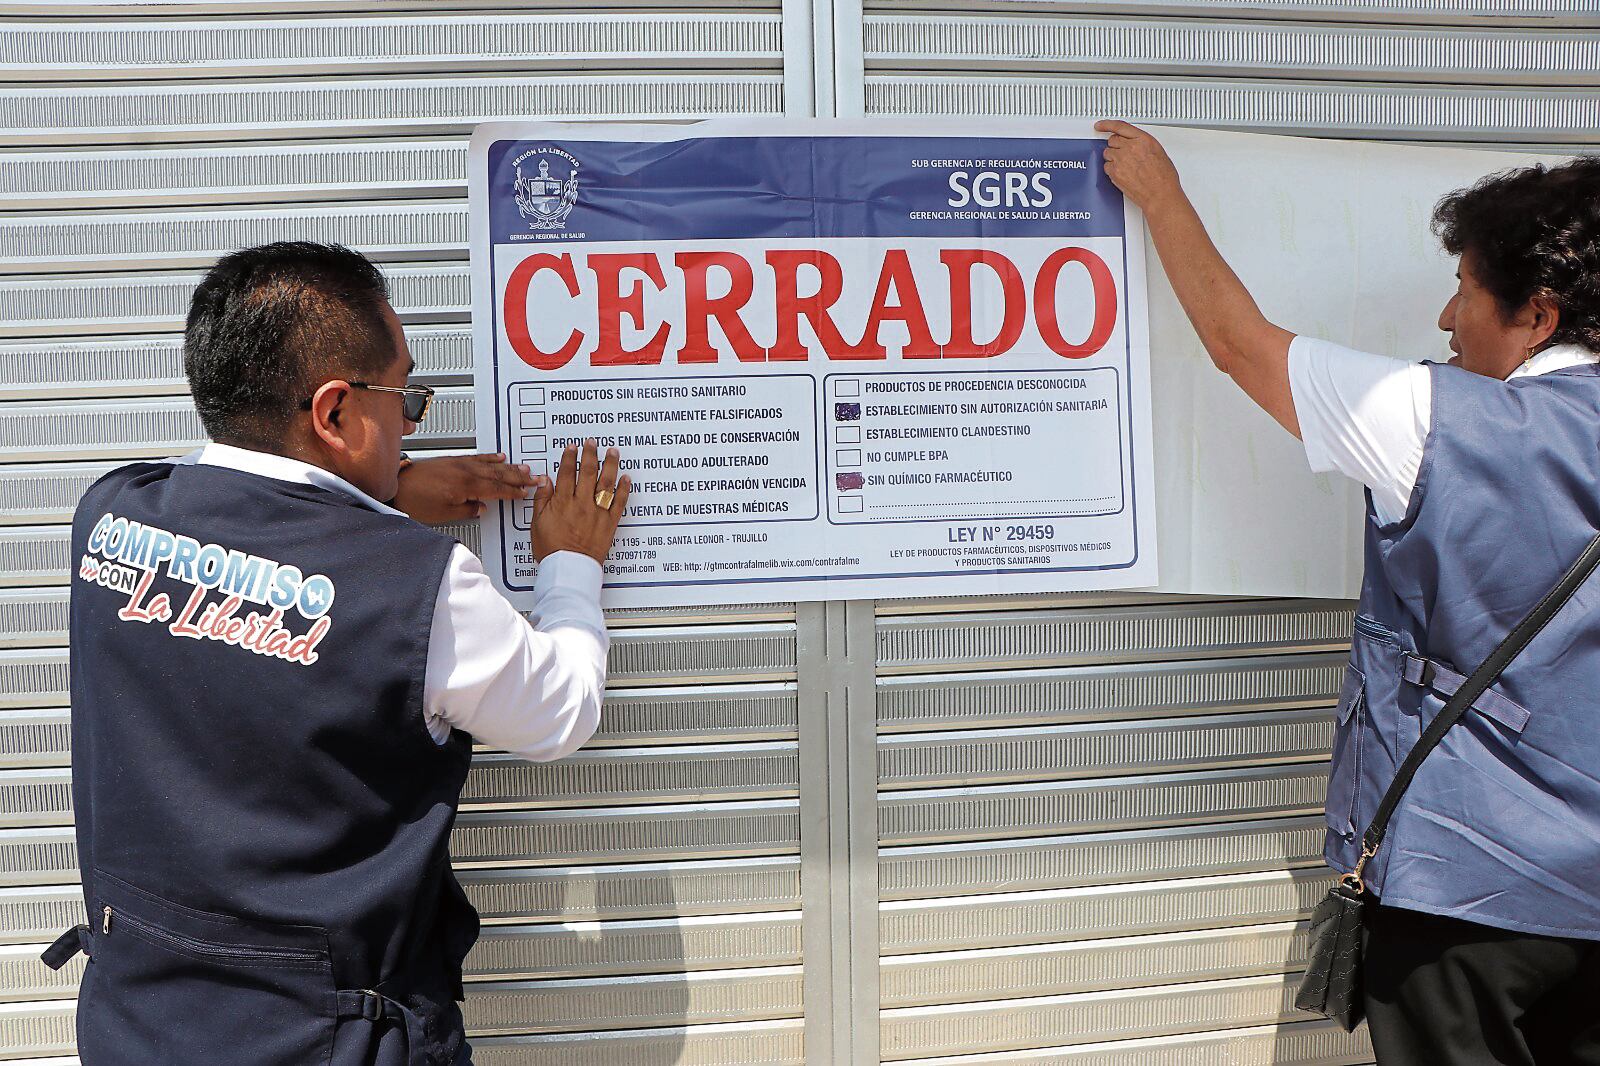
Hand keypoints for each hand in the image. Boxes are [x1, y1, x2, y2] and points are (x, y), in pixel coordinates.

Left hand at [391, 453, 535, 523]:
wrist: (395, 486)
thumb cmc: (415, 500)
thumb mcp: (444, 513)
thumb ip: (467, 509)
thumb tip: (481, 508)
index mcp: (466, 485)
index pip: (497, 488)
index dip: (513, 491)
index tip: (525, 492)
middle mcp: (464, 471)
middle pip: (498, 474)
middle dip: (517, 476)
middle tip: (533, 477)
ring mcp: (459, 464)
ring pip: (491, 464)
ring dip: (508, 466)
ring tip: (522, 466)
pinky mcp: (452, 460)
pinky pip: (478, 457)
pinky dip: (490, 457)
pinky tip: (498, 456)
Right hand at [531, 439, 630, 564]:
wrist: (568, 569)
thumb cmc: (551, 549)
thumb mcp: (537, 523)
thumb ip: (542, 499)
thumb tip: (545, 480)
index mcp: (562, 502)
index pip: (567, 473)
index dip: (569, 458)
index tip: (572, 447)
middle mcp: (581, 504)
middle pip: (588, 473)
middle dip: (590, 455)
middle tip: (592, 443)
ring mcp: (597, 512)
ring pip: (606, 483)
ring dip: (610, 465)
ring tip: (612, 452)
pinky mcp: (609, 523)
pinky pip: (619, 502)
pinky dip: (624, 489)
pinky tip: (626, 478)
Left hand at [1095, 120, 1184, 214]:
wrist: (1160, 194)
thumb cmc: (1163, 177)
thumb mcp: (1158, 152)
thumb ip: (1142, 143)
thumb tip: (1133, 142)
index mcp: (1143, 139)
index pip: (1120, 126)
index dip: (1107, 124)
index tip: (1100, 125)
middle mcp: (1130, 147)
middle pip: (1112, 140)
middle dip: (1116, 146)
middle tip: (1124, 154)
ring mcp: (1121, 160)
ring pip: (1108, 153)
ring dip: (1113, 157)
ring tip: (1126, 166)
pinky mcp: (1115, 172)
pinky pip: (1106, 166)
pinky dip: (1112, 169)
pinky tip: (1123, 173)